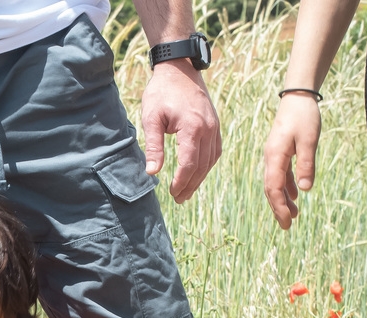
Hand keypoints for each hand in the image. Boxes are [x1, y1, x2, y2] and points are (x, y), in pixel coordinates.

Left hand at [141, 59, 221, 202]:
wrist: (179, 68)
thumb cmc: (162, 92)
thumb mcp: (151, 118)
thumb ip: (153, 146)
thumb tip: (152, 172)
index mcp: (192, 127)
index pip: (189, 164)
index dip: (181, 182)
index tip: (171, 193)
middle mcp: (208, 129)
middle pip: (202, 166)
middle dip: (190, 185)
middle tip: (178, 199)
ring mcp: (214, 127)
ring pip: (210, 161)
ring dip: (199, 178)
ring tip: (186, 191)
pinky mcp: (215, 125)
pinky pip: (215, 151)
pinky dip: (206, 165)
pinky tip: (197, 173)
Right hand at [263, 94, 321, 229]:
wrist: (298, 97)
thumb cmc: (304, 116)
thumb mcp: (309, 140)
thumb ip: (306, 165)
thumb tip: (305, 190)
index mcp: (274, 157)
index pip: (273, 188)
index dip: (279, 207)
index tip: (287, 222)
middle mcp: (270, 159)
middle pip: (271, 190)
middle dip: (278, 209)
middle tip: (287, 227)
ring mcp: (274, 156)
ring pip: (275, 184)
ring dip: (283, 200)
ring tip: (294, 215)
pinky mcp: (280, 153)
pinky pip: (281, 175)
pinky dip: (287, 187)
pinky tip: (296, 196)